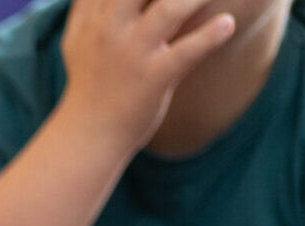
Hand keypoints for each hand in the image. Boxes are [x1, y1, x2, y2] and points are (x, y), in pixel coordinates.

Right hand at [57, 0, 238, 151]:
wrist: (88, 134)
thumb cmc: (90, 83)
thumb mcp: (78, 39)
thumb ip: (86, 6)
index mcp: (95, 14)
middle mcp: (111, 29)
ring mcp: (132, 53)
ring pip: (170, 9)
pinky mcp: (153, 79)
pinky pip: (186, 53)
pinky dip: (209, 37)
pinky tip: (227, 23)